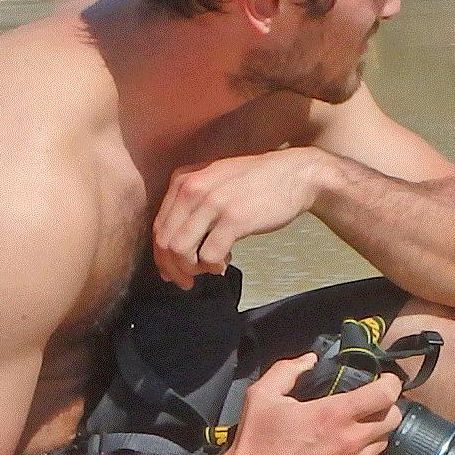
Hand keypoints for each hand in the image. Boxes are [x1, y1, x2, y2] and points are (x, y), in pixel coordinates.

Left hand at [150, 148, 325, 288]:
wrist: (295, 174)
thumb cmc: (256, 182)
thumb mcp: (214, 181)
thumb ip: (192, 206)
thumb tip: (174, 246)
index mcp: (183, 180)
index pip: (159, 227)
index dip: (162, 256)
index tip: (173, 271)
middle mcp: (192, 189)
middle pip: (165, 242)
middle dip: (173, 268)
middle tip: (187, 281)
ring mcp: (212, 203)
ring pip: (180, 250)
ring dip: (190, 269)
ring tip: (208, 270)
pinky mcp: (234, 219)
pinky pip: (208, 255)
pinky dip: (212, 267)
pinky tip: (224, 264)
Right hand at [218, 353, 399, 454]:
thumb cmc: (256, 442)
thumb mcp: (262, 395)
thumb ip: (288, 370)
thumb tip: (311, 359)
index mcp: (333, 415)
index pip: (385, 394)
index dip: (391, 383)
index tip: (386, 380)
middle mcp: (350, 442)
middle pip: (394, 419)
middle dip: (387, 407)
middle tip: (371, 404)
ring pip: (382, 443)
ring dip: (374, 433)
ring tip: (353, 429)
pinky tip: (338, 454)